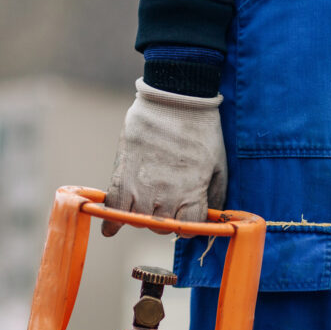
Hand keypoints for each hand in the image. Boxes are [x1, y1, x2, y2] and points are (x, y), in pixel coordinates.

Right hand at [102, 78, 226, 236]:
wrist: (174, 100)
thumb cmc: (202, 131)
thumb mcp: (219, 165)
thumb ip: (214, 195)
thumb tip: (211, 216)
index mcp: (192, 194)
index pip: (188, 228)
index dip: (189, 224)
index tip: (186, 216)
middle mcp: (166, 197)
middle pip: (162, 227)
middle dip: (165, 219)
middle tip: (165, 202)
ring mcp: (142, 188)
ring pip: (138, 221)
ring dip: (141, 217)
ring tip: (145, 203)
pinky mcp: (123, 176)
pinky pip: (113, 208)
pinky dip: (111, 221)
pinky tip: (111, 229)